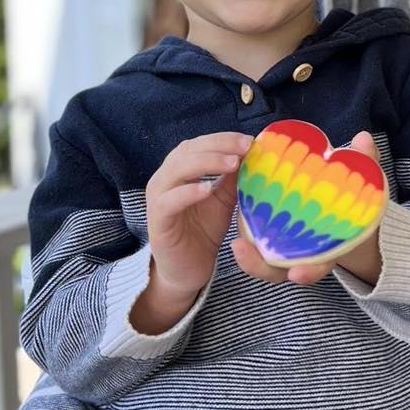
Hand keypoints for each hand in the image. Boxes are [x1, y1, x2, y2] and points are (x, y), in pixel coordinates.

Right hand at [144, 132, 252, 300]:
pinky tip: (207, 189)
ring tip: (232, 163)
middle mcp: (164, 180)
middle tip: (245, 148)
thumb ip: (232, 179)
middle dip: (218, 146)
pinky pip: (168, 202)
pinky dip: (187, 193)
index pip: (197, 144)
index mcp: (178, 170)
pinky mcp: (157, 222)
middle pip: (187, 151)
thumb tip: (252, 154)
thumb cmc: (203, 231)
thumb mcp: (223, 200)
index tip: (249, 140)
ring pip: (176, 171)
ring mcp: (157, 200)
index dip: (222, 139)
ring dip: (206, 163)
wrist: (187, 270)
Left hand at [232, 131, 382, 286]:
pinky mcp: (268, 232)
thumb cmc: (351, 193)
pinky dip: (245, 238)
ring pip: (264, 262)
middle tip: (244, 254)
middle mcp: (304, 252)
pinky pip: (254, 241)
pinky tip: (233, 226)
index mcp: (329, 246)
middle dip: (263, 268)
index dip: (310, 271)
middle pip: (283, 270)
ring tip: (235, 246)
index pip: (320, 264)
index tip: (297, 274)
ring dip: (248, 259)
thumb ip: (364, 162)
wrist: (341, 203)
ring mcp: (283, 245)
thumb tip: (363, 139)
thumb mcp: (361, 179)